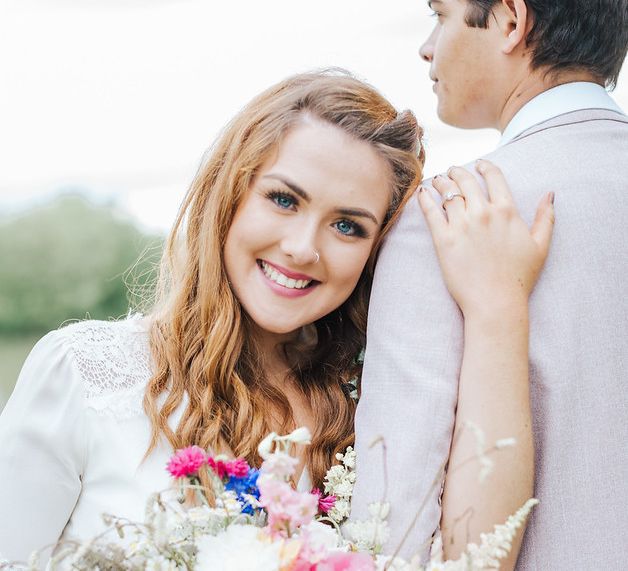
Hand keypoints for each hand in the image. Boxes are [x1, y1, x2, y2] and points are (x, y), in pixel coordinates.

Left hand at [417, 160, 554, 317]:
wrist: (496, 302)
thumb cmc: (519, 278)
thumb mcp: (541, 246)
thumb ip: (545, 217)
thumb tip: (550, 194)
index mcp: (507, 211)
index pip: (494, 177)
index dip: (485, 166)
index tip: (479, 164)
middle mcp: (484, 213)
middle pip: (466, 181)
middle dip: (457, 171)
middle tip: (451, 171)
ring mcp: (462, 225)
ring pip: (447, 193)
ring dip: (440, 182)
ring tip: (436, 181)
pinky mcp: (444, 240)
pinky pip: (431, 212)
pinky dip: (425, 199)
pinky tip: (422, 193)